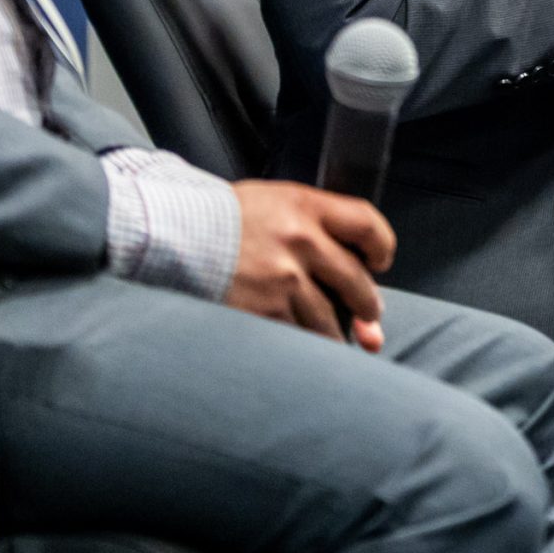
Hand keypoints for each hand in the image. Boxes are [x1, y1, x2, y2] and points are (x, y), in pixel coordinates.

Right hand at [227, 181, 396, 350]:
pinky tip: (306, 350)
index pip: (367, 223)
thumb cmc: (220, 219)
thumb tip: (356, 265)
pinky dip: (306, 347)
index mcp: (304, 206)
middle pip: (356, 280)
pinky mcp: (263, 311)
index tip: (380, 262)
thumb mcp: (271, 202)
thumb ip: (312, 225)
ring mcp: (283, 279)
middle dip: (368, 305)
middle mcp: (300, 241)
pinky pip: (300, 336)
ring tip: (338, 339)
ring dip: (339, 334)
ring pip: (329, 318)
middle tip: (369, 315)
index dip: (382, 246)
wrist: (171, 235)